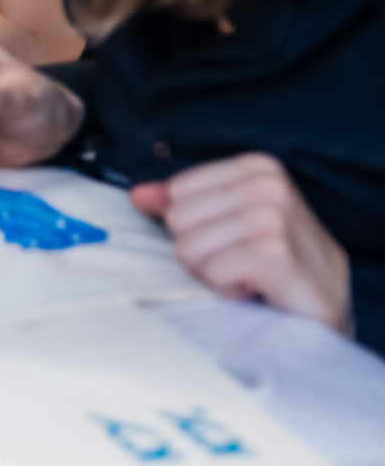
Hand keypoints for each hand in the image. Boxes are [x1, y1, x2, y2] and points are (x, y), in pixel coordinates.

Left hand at [132, 155, 352, 334]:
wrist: (327, 299)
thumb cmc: (275, 257)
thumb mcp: (231, 218)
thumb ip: (183, 202)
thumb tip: (138, 195)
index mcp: (255, 166)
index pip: (176, 192)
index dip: (194, 225)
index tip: (232, 237)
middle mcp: (267, 185)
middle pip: (178, 219)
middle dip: (200, 250)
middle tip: (240, 259)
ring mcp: (272, 217)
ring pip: (189, 248)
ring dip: (213, 272)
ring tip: (248, 272)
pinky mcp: (273, 254)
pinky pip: (212, 272)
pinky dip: (227, 288)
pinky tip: (257, 287)